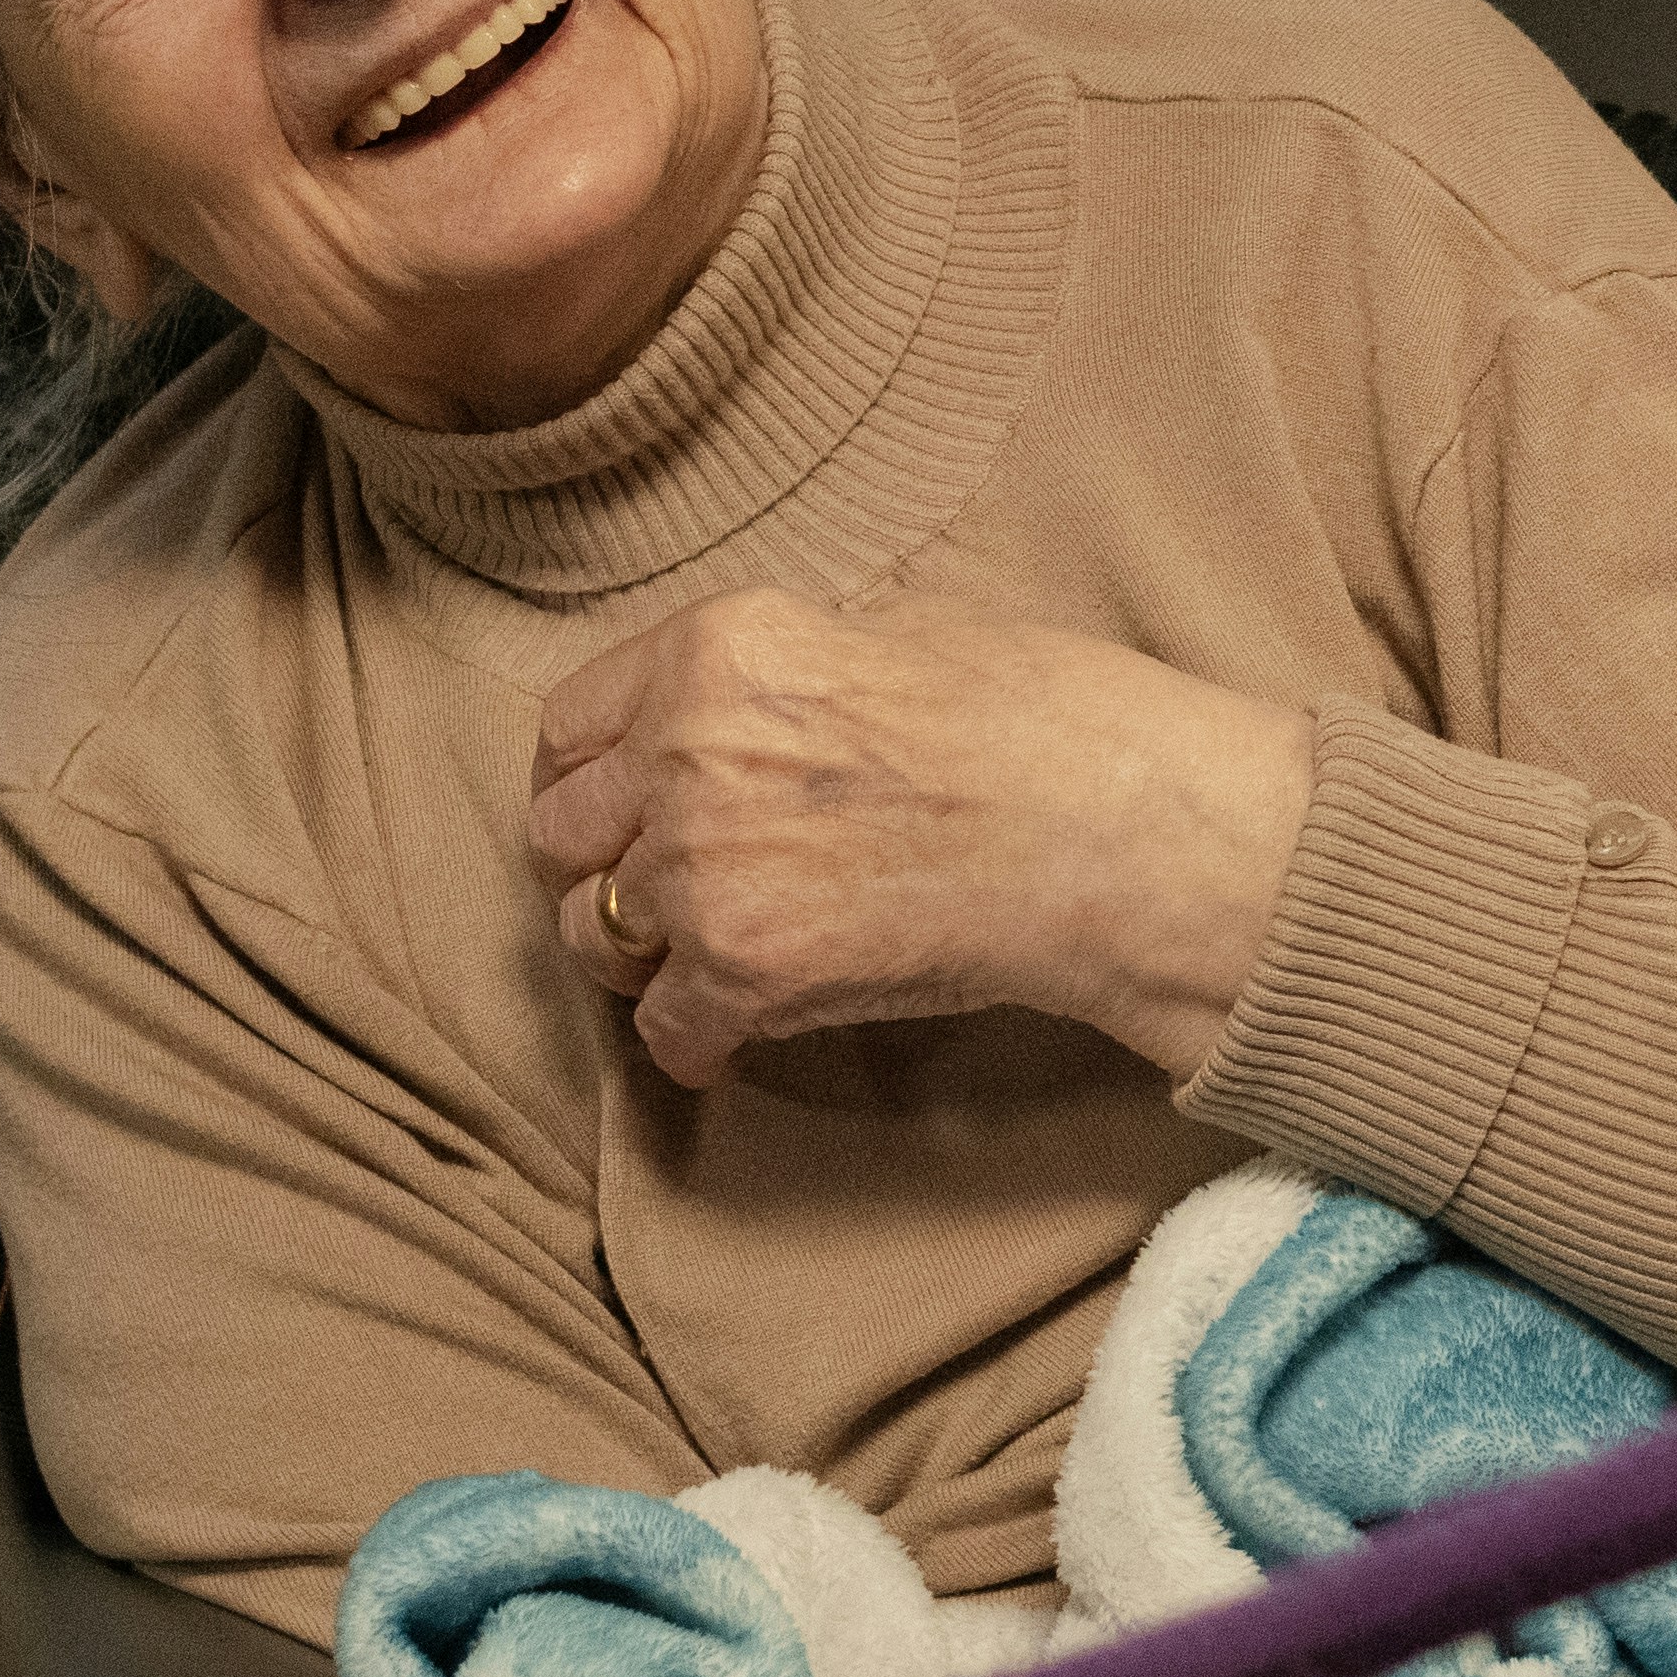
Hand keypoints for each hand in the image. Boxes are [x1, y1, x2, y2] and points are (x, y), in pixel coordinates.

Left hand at [525, 594, 1315, 1090]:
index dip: (592, 778)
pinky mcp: (743, 971)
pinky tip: (736, 1035)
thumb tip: (735, 720)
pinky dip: (697, 1040)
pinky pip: (665, 1029)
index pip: (569, 724)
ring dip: (638, 957)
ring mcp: (704, 865)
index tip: (615, 813)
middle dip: (604, 868)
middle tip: (657, 898)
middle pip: (560, 835)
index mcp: (717, 648)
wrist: (1117, 830)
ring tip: (702, 964)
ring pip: (590, 937)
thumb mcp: (892, 635)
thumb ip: (776, 679)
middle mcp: (684, 750)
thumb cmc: (1044, 723)